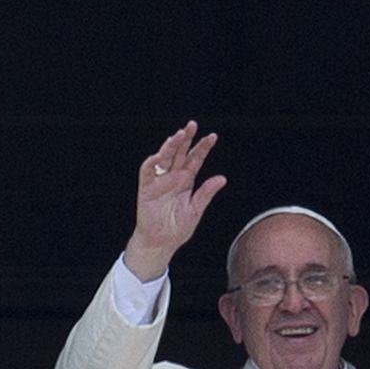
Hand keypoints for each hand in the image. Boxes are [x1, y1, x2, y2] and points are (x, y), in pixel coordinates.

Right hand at [124, 121, 226, 279]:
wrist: (161, 243)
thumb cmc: (177, 228)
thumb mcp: (196, 210)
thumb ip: (206, 193)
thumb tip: (222, 178)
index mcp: (186, 181)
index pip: (195, 159)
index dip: (203, 148)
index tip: (212, 136)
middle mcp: (173, 177)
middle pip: (180, 153)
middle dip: (186, 139)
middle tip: (192, 125)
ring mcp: (159, 181)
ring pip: (165, 158)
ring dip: (170, 146)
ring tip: (179, 135)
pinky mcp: (146, 188)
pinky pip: (147, 171)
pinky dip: (152, 162)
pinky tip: (160, 155)